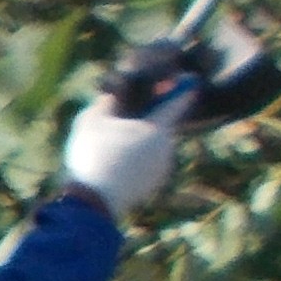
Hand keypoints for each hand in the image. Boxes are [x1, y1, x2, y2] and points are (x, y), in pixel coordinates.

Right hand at [61, 88, 185, 215]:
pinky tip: (115, 161)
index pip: (178, 102)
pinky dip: (137, 159)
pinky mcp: (152, 185)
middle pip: (162, 125)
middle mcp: (167, 148)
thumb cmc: (95, 156)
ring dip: (141, 140)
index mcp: (158, 128)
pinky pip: (148, 164)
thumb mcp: (92, 121)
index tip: (189, 78)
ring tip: (115, 141)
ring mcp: (161, 169)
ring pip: (154, 146)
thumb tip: (113, 95)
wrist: (94, 202)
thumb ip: (107, 103)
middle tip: (128, 113)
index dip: (182, 88)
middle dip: (150, 117)